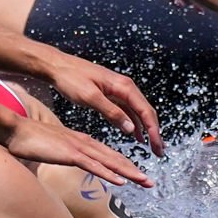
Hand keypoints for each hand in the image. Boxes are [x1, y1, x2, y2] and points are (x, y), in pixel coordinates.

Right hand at [6, 107, 148, 191]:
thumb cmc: (30, 141)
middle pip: (114, 159)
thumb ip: (61, 156)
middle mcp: (84, 144)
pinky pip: (93, 166)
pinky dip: (109, 173)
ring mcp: (78, 148)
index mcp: (81, 142)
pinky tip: (121, 181)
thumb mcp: (51, 150)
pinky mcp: (70, 154)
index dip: (124, 166)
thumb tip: (64, 163)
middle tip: (150, 183)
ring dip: (128, 173)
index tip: (136, 176)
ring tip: (144, 182)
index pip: (107, 156)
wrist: (15, 130)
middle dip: (133, 172)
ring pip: (109, 162)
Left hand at [36, 50, 163, 148]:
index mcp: (123, 86)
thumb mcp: (90, 97)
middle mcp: (125, 87)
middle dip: (154, 132)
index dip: (154, 131)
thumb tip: (131, 128)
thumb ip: (111, 112)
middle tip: (159, 152)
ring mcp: (119, 89)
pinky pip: (128, 110)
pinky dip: (134, 123)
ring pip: (139, 111)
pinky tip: (136, 135)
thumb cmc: (71, 78)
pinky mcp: (111, 93)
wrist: (57, 65)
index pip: (146, 111)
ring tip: (152, 147)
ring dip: (146, 129)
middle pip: (146, 111)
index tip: (157, 148)